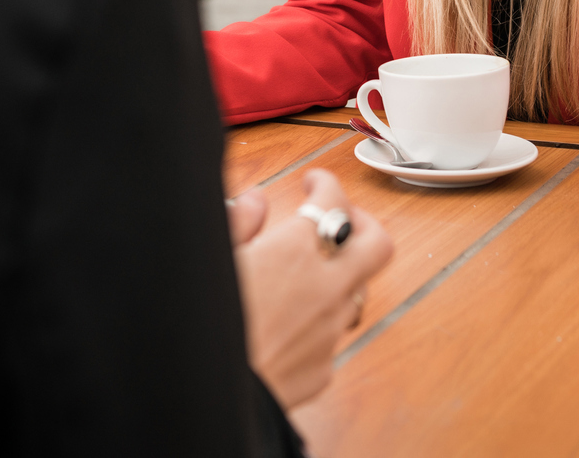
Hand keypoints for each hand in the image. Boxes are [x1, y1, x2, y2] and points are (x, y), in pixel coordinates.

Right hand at [227, 169, 392, 409]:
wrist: (205, 395)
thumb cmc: (201, 325)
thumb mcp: (214, 259)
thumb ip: (239, 223)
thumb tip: (255, 201)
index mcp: (295, 252)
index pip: (333, 200)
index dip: (326, 183)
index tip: (314, 182)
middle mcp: (325, 288)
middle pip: (377, 244)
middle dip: (364, 224)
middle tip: (341, 219)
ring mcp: (330, 331)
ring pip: (356, 292)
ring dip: (339, 277)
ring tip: (307, 275)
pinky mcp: (324, 367)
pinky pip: (330, 335)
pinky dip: (316, 322)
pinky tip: (285, 325)